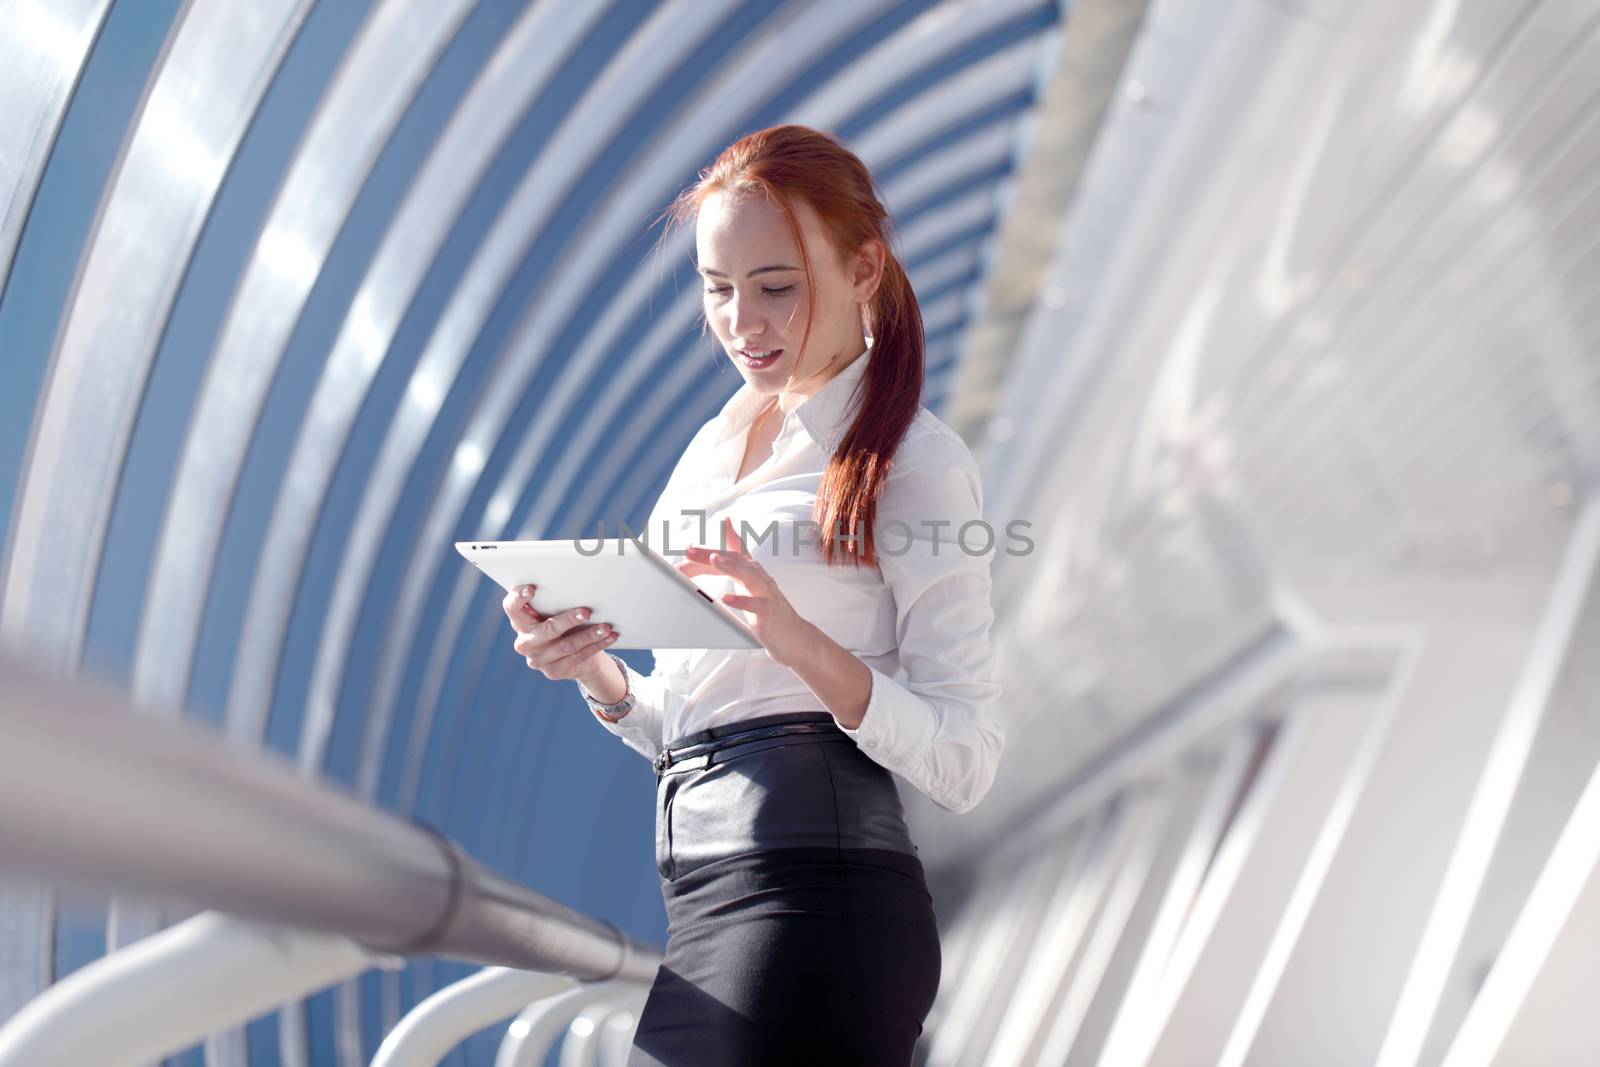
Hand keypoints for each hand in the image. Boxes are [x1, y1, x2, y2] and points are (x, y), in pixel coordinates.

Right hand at [501, 584, 619, 679]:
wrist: (569, 657)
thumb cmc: (560, 623)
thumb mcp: (552, 613)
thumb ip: (554, 602)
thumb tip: (578, 585)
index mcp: (520, 622)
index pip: (512, 608)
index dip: (518, 599)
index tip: (531, 588)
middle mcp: (525, 643)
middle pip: (547, 630)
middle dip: (568, 620)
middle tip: (586, 612)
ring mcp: (538, 660)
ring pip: (567, 646)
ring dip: (589, 635)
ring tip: (605, 627)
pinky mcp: (554, 671)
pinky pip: (579, 657)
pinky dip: (597, 645)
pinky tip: (610, 637)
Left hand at [676, 517, 816, 667]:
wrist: (794, 637)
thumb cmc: (767, 610)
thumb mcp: (750, 586)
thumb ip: (734, 568)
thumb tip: (714, 555)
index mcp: (752, 571)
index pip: (733, 551)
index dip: (718, 541)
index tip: (696, 538)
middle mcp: (759, 577)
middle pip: (735, 560)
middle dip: (712, 554)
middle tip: (690, 550)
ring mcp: (765, 594)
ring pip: (748, 575)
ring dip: (730, 566)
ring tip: (714, 559)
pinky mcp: (768, 612)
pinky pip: (755, 605)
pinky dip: (740, 601)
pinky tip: (725, 598)